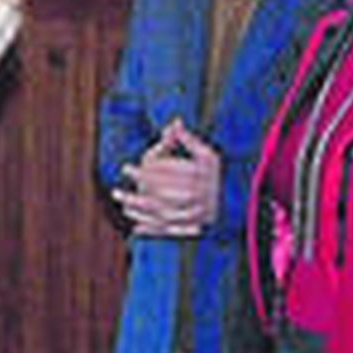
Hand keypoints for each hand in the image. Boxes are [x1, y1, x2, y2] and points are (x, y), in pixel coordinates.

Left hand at [112, 118, 220, 235]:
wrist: (236, 201)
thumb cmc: (215, 173)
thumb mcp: (206, 153)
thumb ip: (188, 139)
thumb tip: (174, 122)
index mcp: (201, 175)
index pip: (166, 173)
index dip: (143, 171)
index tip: (124, 168)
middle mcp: (199, 196)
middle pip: (162, 197)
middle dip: (138, 194)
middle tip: (116, 191)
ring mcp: (197, 214)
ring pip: (164, 215)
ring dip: (141, 212)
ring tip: (124, 206)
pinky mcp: (195, 228)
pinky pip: (171, 230)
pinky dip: (153, 230)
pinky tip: (136, 228)